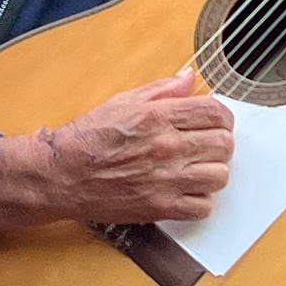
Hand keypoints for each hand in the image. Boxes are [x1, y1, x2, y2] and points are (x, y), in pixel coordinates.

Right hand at [0, 72, 234, 236]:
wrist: (61, 175)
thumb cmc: (88, 138)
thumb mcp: (122, 102)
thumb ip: (161, 90)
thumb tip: (189, 77)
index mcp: (158, 116)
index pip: (216, 112)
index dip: (222, 117)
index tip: (215, 122)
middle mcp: (166, 146)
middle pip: (224, 144)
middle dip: (219, 143)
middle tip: (206, 145)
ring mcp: (165, 179)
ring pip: (219, 176)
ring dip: (212, 172)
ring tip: (197, 169)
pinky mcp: (160, 207)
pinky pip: (203, 207)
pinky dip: (200, 201)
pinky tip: (185, 191)